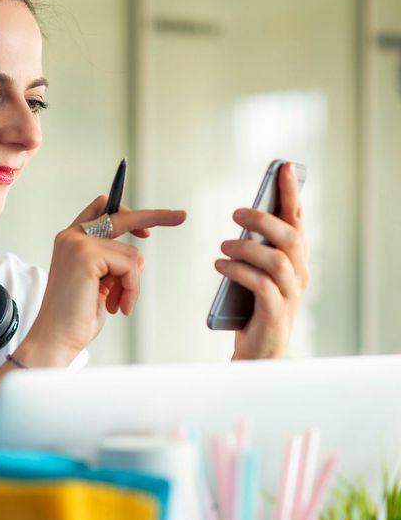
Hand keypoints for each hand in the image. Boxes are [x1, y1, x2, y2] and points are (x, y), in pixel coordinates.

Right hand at [21, 195, 185, 365]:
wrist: (55, 338)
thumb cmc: (74, 318)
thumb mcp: (99, 285)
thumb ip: (112, 265)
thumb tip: (138, 259)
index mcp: (71, 242)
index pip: (101, 211)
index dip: (126, 213)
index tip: (148, 226)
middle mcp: (71, 237)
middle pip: (121, 215)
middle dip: (155, 216)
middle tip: (180, 216)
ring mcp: (78, 243)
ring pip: (131, 253)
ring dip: (132, 284)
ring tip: (118, 304)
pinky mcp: (86, 254)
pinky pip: (129, 265)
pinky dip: (130, 288)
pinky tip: (117, 305)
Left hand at [215, 163, 309, 359]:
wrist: (258, 351)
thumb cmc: (254, 307)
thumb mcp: (255, 272)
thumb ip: (255, 249)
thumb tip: (242, 219)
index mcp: (296, 260)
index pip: (297, 221)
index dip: (291, 193)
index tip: (282, 167)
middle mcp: (299, 275)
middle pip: (289, 237)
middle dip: (263, 220)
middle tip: (235, 214)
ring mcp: (290, 295)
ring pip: (277, 261)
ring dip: (247, 248)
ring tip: (222, 247)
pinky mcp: (275, 313)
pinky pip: (262, 286)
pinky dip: (239, 272)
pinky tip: (219, 266)